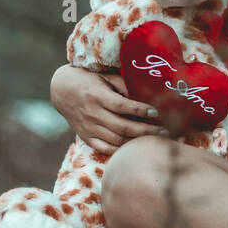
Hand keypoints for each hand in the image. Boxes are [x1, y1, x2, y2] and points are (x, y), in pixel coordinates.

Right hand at [50, 64, 169, 155]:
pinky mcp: (86, 137)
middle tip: (165, 131)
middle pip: (123, 127)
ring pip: (116, 140)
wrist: (61, 91)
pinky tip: (136, 148)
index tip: (156, 111)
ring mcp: (88, 128)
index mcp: (97, 96)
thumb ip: (124, 85)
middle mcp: (92, 114)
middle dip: (146, 131)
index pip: (122, 106)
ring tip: (155, 140)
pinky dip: (121, 150)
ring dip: (137, 142)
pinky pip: (105, 149)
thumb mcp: (105, 77)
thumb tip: (147, 93)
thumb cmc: (89, 80)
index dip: (140, 110)